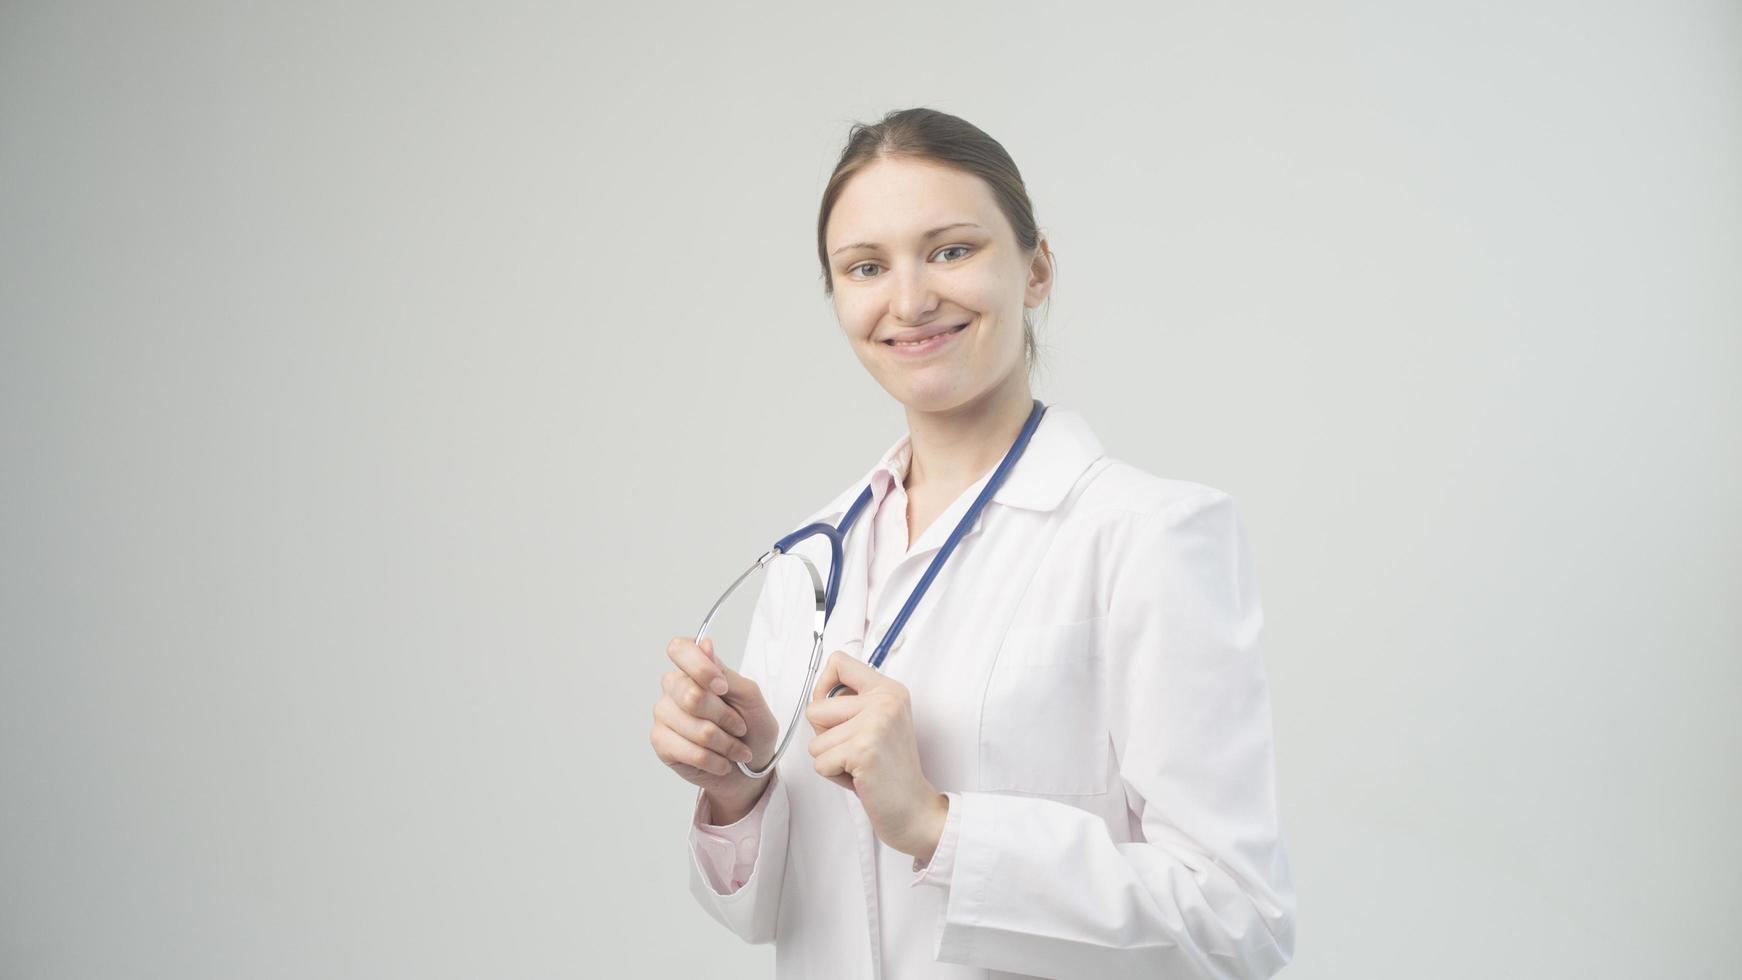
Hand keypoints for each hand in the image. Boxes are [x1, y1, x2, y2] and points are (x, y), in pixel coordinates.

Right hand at [650, 635, 780, 821]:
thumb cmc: (752, 730)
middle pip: (691, 694)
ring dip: (725, 743)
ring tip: (734, 748)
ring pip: (694, 727)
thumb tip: (705, 644)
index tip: (722, 687)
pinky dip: (715, 760)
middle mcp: (674, 687)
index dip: (700, 667)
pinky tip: (721, 761)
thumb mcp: (750, 698)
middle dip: (725, 717)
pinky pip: (691, 751)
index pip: (680, 649)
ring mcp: (664, 714)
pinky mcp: (660, 742)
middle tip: (739, 726)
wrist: (750, 770)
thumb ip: (727, 673)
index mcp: (694, 669)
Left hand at [805, 650, 948, 862]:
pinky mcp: (863, 750)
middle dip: (825, 736)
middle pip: (815, 708)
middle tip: (855, 750)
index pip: (838, 662)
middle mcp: (884, 701)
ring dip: (831, 760)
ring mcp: (875, 724)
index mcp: (889, 689)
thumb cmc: (890, 770)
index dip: (822, 687)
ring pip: (815, 740)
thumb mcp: (879, 723)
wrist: (915, 809)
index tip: (832, 711)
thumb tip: (816, 694)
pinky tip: (860, 778)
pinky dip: (834, 776)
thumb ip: (853, 703)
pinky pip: (820, 762)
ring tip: (859, 765)